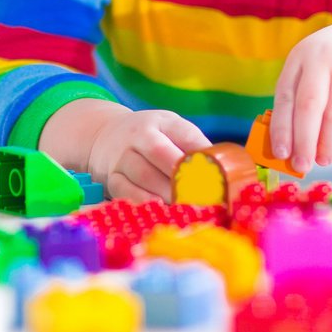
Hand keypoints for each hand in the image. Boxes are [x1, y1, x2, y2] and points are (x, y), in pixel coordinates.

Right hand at [86, 108, 211, 202]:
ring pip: (143, 174)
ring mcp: (122, 156)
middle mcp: (139, 135)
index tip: (216, 175)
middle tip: (201, 195)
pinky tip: (158, 209)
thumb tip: (227, 172)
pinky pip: (125, 191)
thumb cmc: (150, 138)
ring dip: (165, 193)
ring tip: (184, 207)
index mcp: (162, 122)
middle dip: (181, 175)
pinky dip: (142, 201)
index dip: (201, 154)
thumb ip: (194, 147)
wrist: (105, 136)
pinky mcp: (111, 177)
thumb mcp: (171, 131)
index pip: (185, 134)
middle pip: (160, 152)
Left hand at [270, 18, 331, 174]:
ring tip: (323, 161)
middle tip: (302, 167)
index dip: (281, 127)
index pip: (285, 96)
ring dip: (328, 143)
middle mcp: (322, 58)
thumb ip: (299, 98)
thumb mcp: (312, 68)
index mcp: (299, 57)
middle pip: (310, 105)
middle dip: (304, 141)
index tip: (280, 154)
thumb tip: (290, 146)